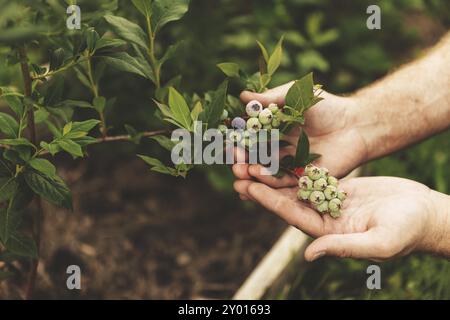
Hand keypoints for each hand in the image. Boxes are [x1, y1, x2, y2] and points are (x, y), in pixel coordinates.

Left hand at [234, 172, 446, 260]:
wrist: (424, 214)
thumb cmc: (407, 232)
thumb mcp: (377, 242)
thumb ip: (343, 248)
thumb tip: (309, 255)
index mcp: (327, 231)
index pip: (290, 214)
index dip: (268, 200)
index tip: (247, 187)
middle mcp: (323, 216)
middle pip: (286, 198)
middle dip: (262, 184)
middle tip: (237, 169)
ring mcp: (329, 200)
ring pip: (295, 184)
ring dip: (274, 172)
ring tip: (252, 156)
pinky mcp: (338, 187)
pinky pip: (311, 173)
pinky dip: (295, 163)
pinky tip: (280, 151)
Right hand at [238, 82, 366, 177]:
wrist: (355, 124)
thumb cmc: (325, 107)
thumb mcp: (295, 96)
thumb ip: (270, 98)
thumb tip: (242, 96)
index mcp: (272, 130)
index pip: (249, 138)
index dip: (238, 142)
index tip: (228, 143)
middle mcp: (276, 149)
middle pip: (253, 159)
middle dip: (241, 162)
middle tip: (235, 163)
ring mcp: (288, 166)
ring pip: (264, 174)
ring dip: (251, 175)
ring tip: (242, 174)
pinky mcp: (301, 180)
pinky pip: (281, 185)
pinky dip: (267, 186)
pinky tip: (255, 185)